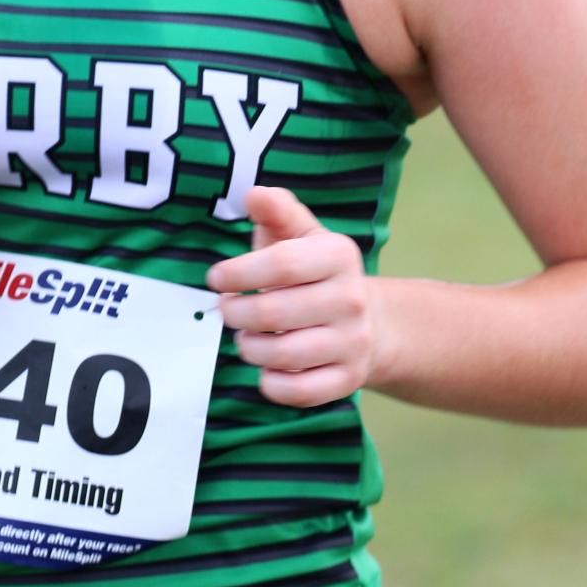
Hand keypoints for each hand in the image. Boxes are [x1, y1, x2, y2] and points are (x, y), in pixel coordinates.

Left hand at [205, 185, 381, 406]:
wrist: (371, 322)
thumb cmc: (316, 273)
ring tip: (245, 338)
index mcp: (338, 256)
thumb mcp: (302, 234)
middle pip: (275, 314)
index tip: (216, 278)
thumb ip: (277, 211)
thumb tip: (253, 194)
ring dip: (250, 348)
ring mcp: (354, 343)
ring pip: (283, 355)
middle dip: (236, 314)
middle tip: (227, 310)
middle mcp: (351, 299)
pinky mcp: (349, 379)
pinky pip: (300, 391)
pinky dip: (272, 384)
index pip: (282, 264)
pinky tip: (266, 368)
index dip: (239, 272)